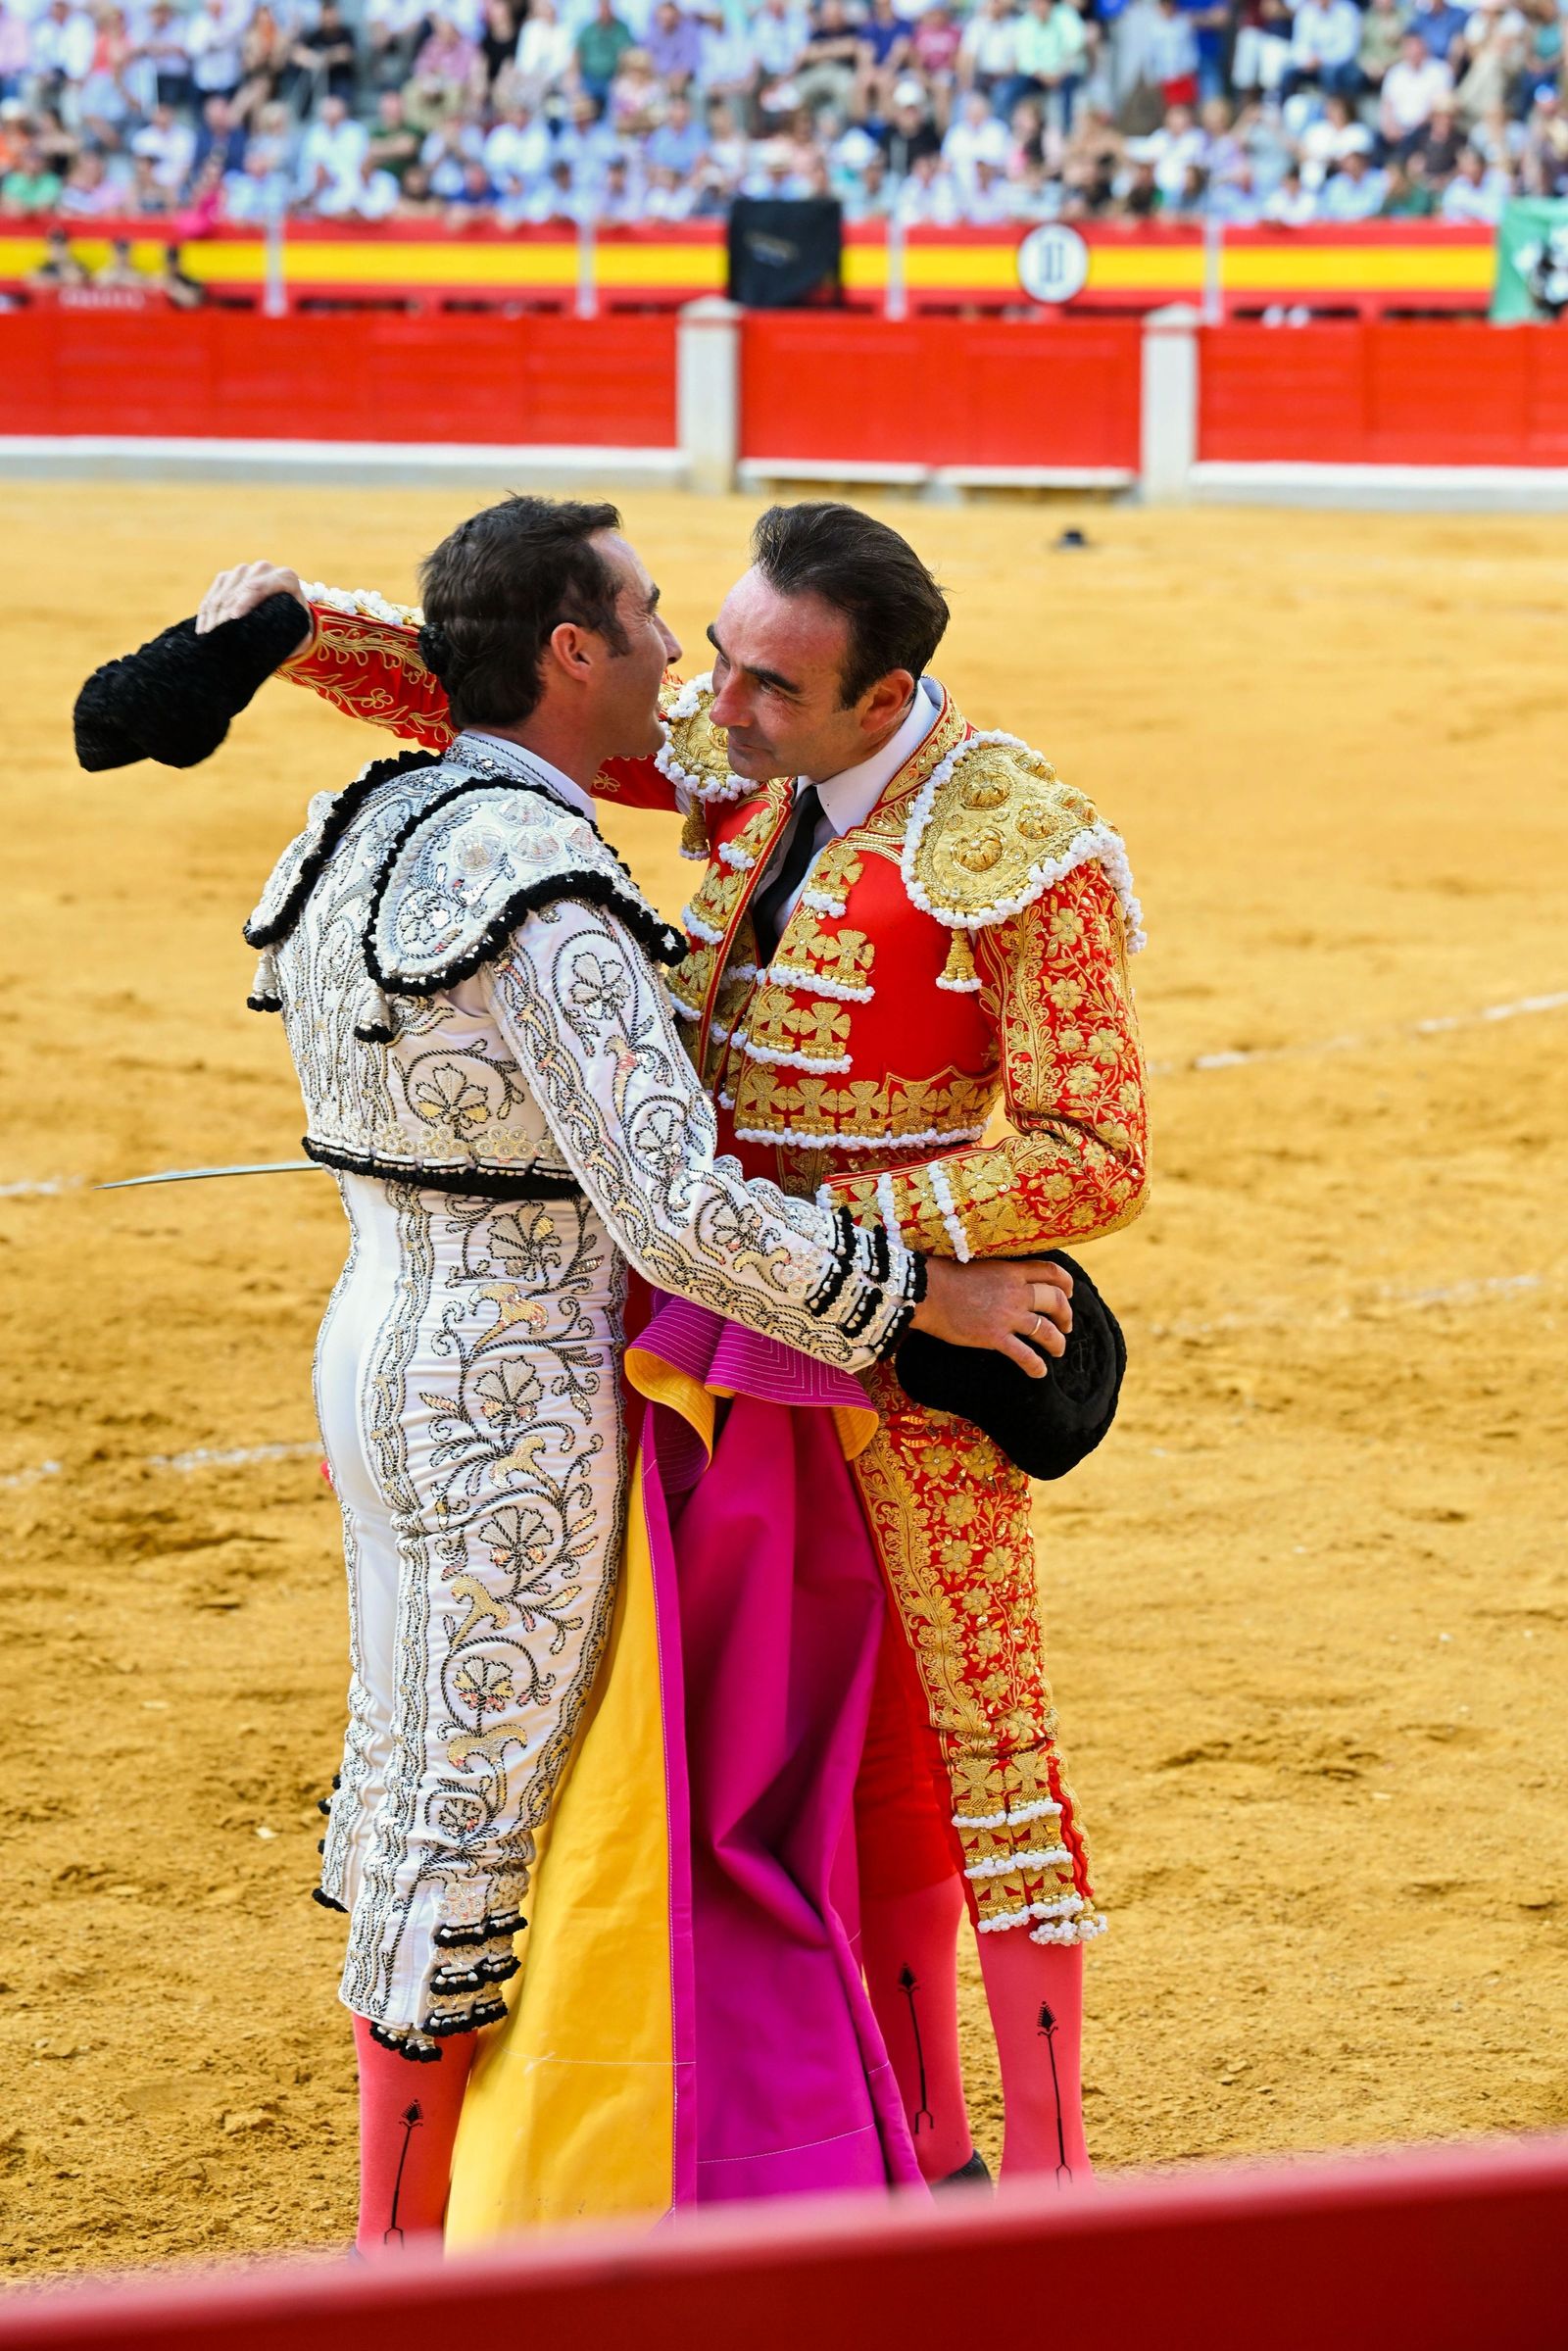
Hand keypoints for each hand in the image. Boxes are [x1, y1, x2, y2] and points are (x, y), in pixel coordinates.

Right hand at [195, 560, 311, 653]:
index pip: (260, 586)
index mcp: (286, 578)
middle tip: (218, 634)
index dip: (244, 601)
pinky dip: (206, 612)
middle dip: (226, 611)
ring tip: (209, 636)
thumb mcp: (302, 632)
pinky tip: (204, 630)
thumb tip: (292, 647)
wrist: (284, 611)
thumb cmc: (294, 625)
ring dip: (214, 614)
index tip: (233, 619)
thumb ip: (302, 640)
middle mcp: (264, 569)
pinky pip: (213, 593)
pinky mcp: (227, 577)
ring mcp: (243, 571)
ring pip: (223, 591)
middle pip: (239, 588)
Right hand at [912, 1257, 1072, 1380]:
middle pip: (1055, 1301)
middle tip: (1067, 1325)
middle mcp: (1015, 1292)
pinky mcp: (995, 1337)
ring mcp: (1007, 1315)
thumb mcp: (980, 1266)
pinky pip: (1024, 1355)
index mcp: (1011, 1271)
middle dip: (1066, 1314)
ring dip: (1057, 1342)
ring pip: (1046, 1330)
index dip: (1065, 1283)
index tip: (1069, 1292)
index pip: (1050, 1272)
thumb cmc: (945, 1277)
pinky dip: (1036, 1365)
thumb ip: (999, 1275)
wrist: (926, 1290)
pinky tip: (1039, 1372)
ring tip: (1058, 1349)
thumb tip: (1004, 1284)